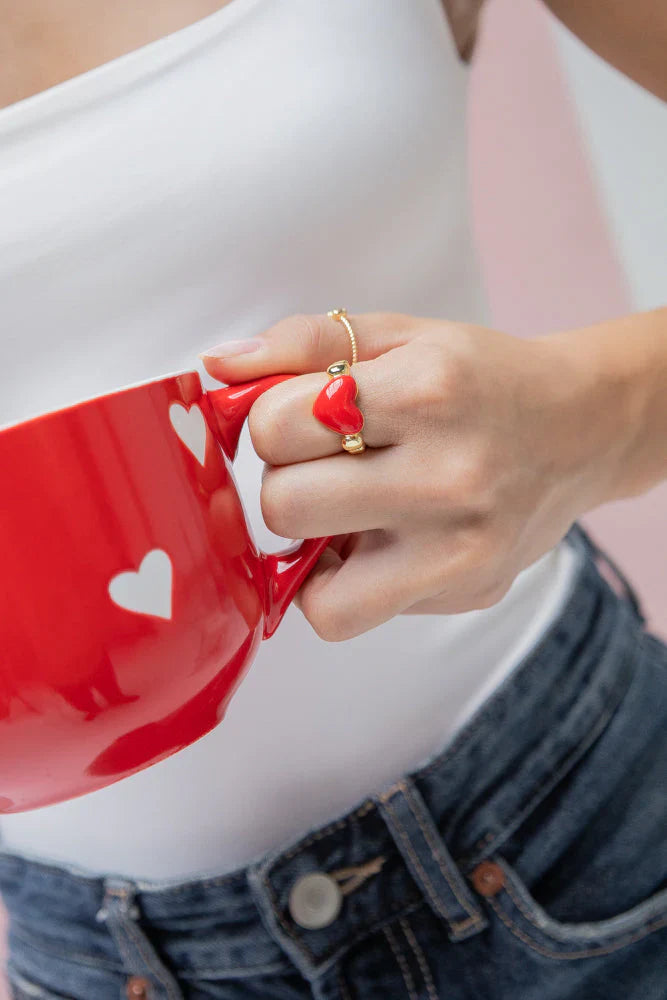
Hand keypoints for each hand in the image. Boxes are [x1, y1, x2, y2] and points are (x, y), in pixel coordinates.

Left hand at [199, 312, 617, 640]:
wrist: (582, 428)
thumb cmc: (482, 379)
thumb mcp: (401, 334)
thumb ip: (305, 344)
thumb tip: (218, 367)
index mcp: (427, 391)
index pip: (275, 425)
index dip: (270, 422)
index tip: (301, 419)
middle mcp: (449, 475)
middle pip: (284, 505)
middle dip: (286, 481)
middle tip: (325, 466)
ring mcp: (462, 548)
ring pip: (313, 590)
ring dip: (309, 547)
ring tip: (345, 511)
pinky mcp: (468, 592)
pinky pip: (354, 616)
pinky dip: (343, 586)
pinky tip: (374, 544)